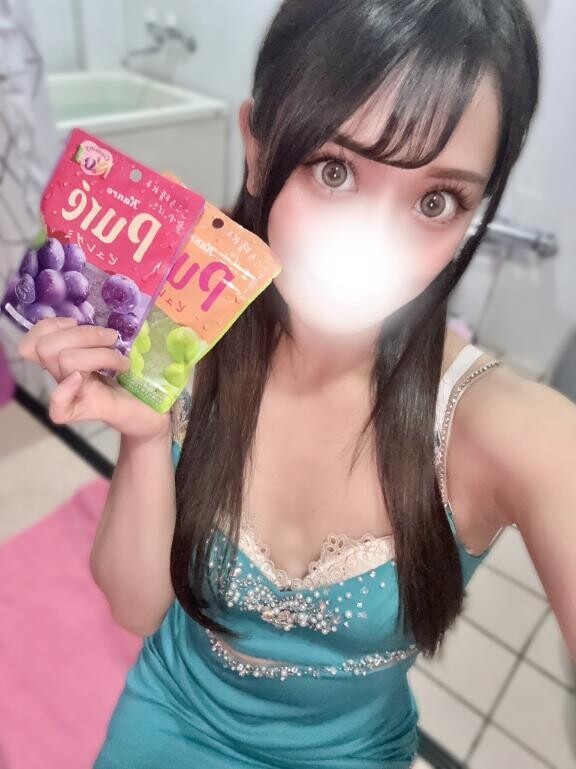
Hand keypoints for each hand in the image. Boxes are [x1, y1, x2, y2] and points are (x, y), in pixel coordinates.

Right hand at [18, 317, 170, 440]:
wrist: (152, 413)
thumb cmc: (137, 379)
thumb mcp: (121, 347)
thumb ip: (106, 333)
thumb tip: (118, 313)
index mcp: (69, 357)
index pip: (33, 340)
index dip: (50, 325)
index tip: (78, 322)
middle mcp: (65, 375)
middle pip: (45, 347)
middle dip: (82, 334)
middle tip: (113, 339)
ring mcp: (74, 393)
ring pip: (63, 361)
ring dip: (99, 353)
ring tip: (122, 360)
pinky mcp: (88, 410)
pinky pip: (58, 407)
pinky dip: (66, 390)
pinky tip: (84, 380)